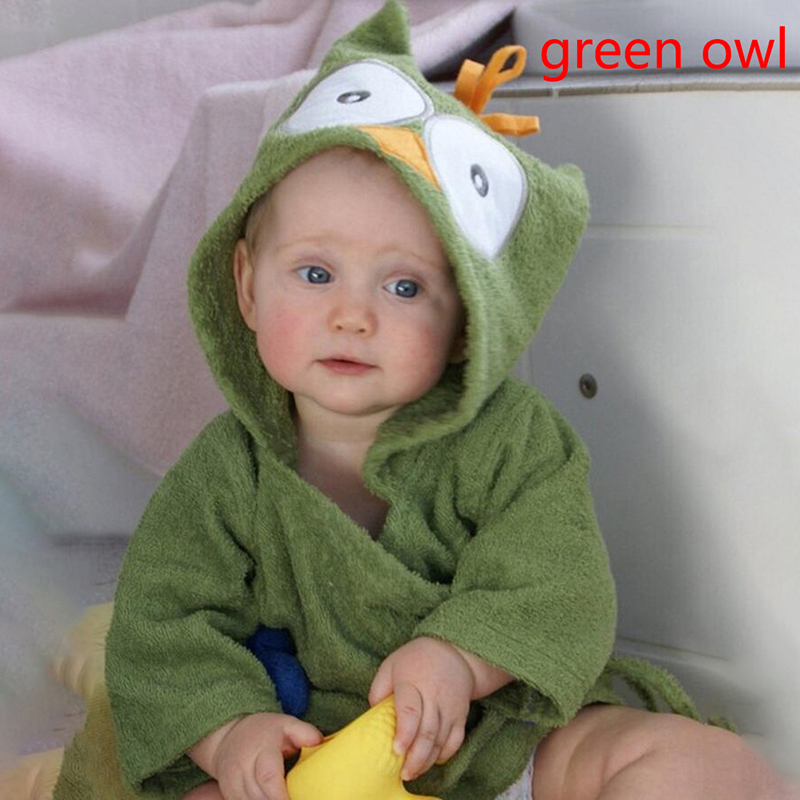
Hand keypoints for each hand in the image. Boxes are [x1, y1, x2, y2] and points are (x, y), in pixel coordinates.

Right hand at [193, 712, 321, 799]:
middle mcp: (242, 769)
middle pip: (260, 797)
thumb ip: (305, 732)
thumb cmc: (264, 732)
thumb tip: (320, 743)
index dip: (280, 796)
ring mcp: (232, 784)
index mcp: (260, 750)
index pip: (268, 778)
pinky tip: (270, 796)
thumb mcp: (286, 724)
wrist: (228, 737)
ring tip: (285, 795)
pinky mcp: (228, 795)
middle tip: (296, 798)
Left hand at [367, 637, 474, 781]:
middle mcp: (434, 695)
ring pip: (441, 740)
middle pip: (427, 731)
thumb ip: (379, 689)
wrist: (454, 651)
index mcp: (413, 681)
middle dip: (415, 757)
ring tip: (413, 772)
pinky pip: (456, 740)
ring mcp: (450, 706)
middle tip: (404, 773)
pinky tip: (432, 761)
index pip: (410, 710)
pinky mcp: (460, 714)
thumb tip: (372, 715)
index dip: (404, 733)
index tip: (396, 750)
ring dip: (427, 760)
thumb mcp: (391, 665)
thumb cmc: (416, 659)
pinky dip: (445, 754)